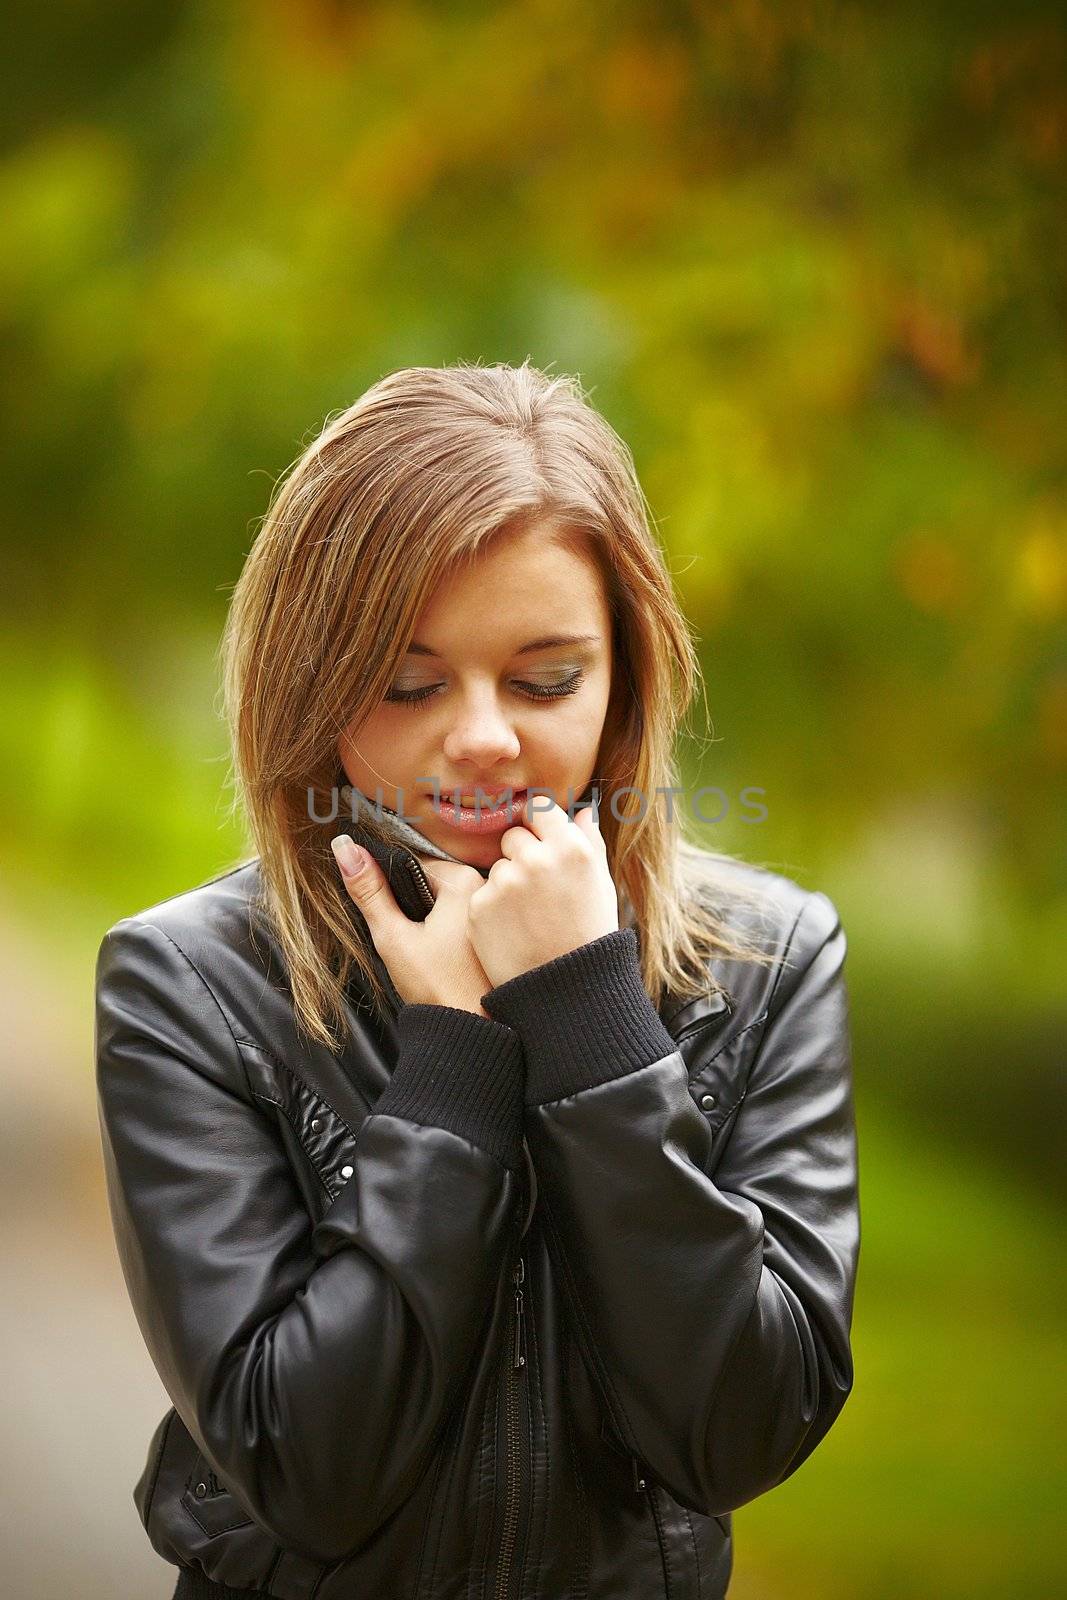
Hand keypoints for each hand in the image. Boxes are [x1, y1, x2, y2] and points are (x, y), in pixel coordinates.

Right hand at [332, 838, 492, 1015]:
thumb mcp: (393, 937)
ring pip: (439, 899)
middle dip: (407, 902)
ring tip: (419, 949)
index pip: (410, 863)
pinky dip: (439, 929)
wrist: (470, 1030)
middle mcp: (483, 886)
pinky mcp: (486, 931)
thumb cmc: (436, 986)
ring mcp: (487, 909)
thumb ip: (369, 892)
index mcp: (463, 879)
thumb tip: (344, 847)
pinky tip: (435, 955)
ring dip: (422, 916)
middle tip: (404, 937)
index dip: (388, 887)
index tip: (388, 916)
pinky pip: (454, 916)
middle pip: (426, 880)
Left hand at [467, 797, 619, 988]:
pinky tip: (513, 932)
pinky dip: (493, 910)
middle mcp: (536, 859)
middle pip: (514, 837)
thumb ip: (589, 842)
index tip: (539, 840)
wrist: (566, 992)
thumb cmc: (589, 935)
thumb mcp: (601, 885)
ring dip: (507, 885)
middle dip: (521, 856)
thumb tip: (582, 810)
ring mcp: (505, 882)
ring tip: (528, 919)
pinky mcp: (479, 906)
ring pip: (498, 868)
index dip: (538, 824)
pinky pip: (483, 895)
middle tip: (538, 892)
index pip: (540, 808)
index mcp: (571, 848)